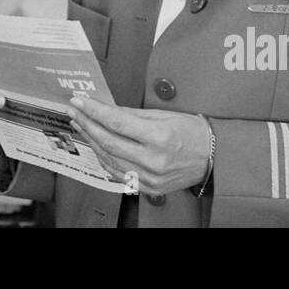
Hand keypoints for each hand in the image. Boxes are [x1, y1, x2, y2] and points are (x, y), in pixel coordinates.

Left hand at [67, 97, 212, 195]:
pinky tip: (96, 146)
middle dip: (87, 124)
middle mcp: (153, 160)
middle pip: (108, 141)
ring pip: (109, 159)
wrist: (213, 157)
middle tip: (74, 111)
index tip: (80, 101)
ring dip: (91, 141)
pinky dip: (103, 159)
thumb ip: (132, 114)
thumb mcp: (163, 115)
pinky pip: (117, 174)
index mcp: (159, 137)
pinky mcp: (148, 187)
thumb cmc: (192, 133)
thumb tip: (107, 109)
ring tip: (81, 126)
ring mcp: (150, 177)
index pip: (116, 122)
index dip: (94, 110)